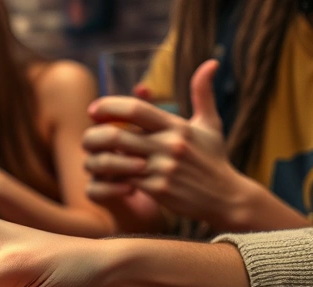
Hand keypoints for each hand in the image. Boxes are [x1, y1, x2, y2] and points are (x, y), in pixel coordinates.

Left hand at [83, 60, 255, 229]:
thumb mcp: (210, 124)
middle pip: (117, 136)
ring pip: (115, 161)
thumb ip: (203, 93)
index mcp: (176, 126)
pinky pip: (123, 182)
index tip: (93, 109)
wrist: (226, 198)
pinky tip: (107, 177)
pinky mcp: (158, 189)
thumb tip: (211, 62)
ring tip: (93, 159)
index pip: (136, 109)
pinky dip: (111, 179)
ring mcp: (163, 168)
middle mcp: (169, 145)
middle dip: (94, 136)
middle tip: (86, 139)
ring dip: (98, 160)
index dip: (109, 106)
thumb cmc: (214, 159)